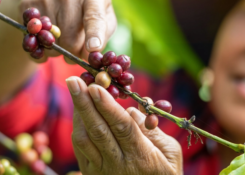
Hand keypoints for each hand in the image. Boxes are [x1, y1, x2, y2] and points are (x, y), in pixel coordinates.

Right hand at [18, 0, 115, 61]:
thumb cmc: (89, 11)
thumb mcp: (105, 19)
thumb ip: (103, 37)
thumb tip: (90, 54)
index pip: (94, 17)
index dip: (94, 34)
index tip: (93, 48)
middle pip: (70, 40)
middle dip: (75, 51)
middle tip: (77, 46)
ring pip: (51, 44)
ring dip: (58, 50)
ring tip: (63, 36)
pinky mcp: (27, 5)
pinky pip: (34, 42)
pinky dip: (42, 49)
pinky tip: (48, 38)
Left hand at [66, 77, 182, 174]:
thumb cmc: (164, 173)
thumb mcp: (171, 152)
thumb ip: (153, 131)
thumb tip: (132, 111)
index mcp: (141, 157)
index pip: (121, 126)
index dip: (107, 105)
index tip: (96, 86)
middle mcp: (118, 164)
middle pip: (98, 130)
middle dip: (84, 102)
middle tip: (74, 80)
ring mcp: (102, 170)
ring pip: (84, 139)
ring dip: (78, 112)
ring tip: (75, 89)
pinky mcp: (91, 173)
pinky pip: (80, 148)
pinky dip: (78, 126)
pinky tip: (79, 110)